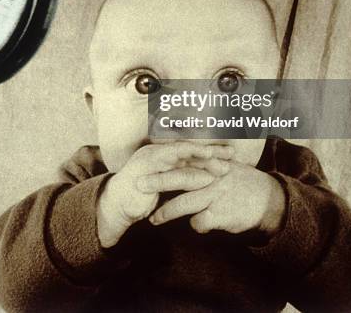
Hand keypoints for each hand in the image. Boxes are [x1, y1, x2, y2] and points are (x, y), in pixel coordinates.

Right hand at [97, 141, 233, 246]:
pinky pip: (173, 171)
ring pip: (183, 154)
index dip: (210, 147)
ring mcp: (151, 158)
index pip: (191, 146)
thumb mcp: (166, 182)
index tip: (230, 152)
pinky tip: (207, 179)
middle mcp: (158, 150)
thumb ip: (181, 174)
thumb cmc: (142, 194)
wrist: (117, 205)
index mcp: (163, 150)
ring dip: (205, 160)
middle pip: (190, 146)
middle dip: (211, 150)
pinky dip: (191, 174)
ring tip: (224, 164)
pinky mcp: (147, 170)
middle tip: (232, 154)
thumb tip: (205, 173)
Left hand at [149, 160, 285, 236]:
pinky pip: (200, 222)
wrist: (268, 199)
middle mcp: (212, 176)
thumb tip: (183, 154)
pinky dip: (196, 224)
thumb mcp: (225, 165)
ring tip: (153, 220)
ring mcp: (217, 195)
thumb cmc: (242, 181)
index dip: (163, 161)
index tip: (145, 163)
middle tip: (138, 184)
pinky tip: (198, 224)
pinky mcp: (222, 213)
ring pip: (185, 203)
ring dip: (166, 212)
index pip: (184, 159)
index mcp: (211, 162)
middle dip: (157, 181)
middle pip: (180, 177)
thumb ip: (205, 161)